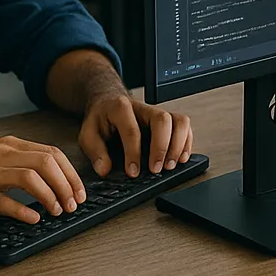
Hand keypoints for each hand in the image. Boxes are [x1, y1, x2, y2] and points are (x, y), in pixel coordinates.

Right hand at [0, 136, 86, 223]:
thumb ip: (22, 164)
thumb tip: (57, 181)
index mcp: (11, 146)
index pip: (52, 154)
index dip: (70, 173)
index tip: (79, 192)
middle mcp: (1, 155)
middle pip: (46, 163)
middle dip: (65, 185)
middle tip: (72, 204)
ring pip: (29, 178)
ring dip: (49, 195)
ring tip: (57, 211)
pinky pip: (3, 200)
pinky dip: (22, 210)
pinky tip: (34, 218)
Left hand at [77, 93, 192, 177]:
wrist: (108, 103)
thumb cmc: (100, 119)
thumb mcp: (88, 134)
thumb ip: (95, 151)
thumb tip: (104, 169)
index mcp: (121, 108)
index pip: (132, 130)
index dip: (133, 153)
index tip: (133, 172)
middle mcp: (144, 107)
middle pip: (162, 120)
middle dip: (161, 147)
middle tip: (156, 169)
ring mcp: (158, 113)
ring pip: (179, 121)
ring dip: (178, 144)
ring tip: (171, 165)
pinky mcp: (168, 120)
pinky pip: (184, 126)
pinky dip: (187, 143)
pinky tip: (181, 158)